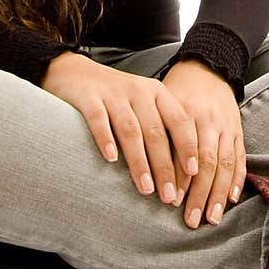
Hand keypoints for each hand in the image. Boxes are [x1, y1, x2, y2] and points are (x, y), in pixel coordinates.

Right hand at [41, 52, 198, 204]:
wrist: (73, 71)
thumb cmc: (116, 98)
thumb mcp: (143, 105)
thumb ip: (160, 129)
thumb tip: (181, 173)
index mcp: (157, 93)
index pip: (179, 120)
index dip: (188, 146)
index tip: (194, 173)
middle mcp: (138, 91)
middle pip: (156, 131)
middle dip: (164, 166)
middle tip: (169, 196)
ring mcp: (113, 94)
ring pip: (130, 129)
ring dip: (139, 161)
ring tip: (145, 188)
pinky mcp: (88, 97)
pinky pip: (99, 119)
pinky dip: (106, 138)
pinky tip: (111, 159)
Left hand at [160, 60, 245, 229]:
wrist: (206, 68)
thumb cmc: (177, 91)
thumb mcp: (162, 103)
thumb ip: (158, 131)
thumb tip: (147, 169)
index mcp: (186, 112)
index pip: (183, 150)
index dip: (179, 177)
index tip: (172, 201)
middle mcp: (209, 120)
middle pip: (207, 162)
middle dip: (200, 194)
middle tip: (191, 220)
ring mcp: (227, 125)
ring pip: (225, 164)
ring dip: (219, 194)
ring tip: (212, 218)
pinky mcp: (238, 130)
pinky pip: (240, 157)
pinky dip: (237, 179)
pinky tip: (230, 198)